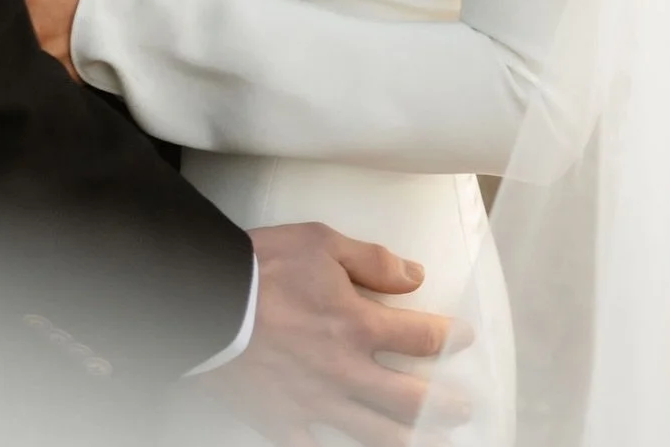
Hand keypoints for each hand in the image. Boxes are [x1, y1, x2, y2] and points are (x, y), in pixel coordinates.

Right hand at [204, 223, 471, 446]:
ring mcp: (314, 402)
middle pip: (408, 398)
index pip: (419, 337)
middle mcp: (343, 369)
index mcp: (356, 323)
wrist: (205, 302)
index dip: (448, 337)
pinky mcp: (281, 422)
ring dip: (408, 439)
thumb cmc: (259, 268)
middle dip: (442, 405)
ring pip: (373, 434)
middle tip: (463, 408)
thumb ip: (372, 261)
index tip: (463, 337)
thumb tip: (413, 275)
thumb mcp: (321, 242)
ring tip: (432, 443)